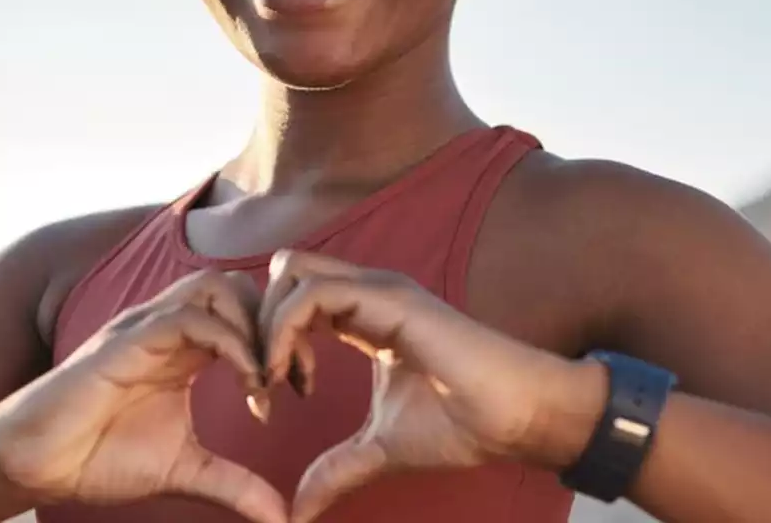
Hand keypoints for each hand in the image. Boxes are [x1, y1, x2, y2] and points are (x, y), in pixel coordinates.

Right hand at [0, 270, 284, 522]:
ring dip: (255, 327)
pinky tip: (248, 384)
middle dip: (279, 324)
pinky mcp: (127, 341)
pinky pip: (190, 318)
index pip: (249, 312)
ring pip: (217, 287)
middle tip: (297, 379)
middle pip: (240, 285)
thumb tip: (282, 518)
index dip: (285, 342)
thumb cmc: (99, 457)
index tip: (304, 389)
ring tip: (269, 380)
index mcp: (184, 348)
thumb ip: (236, 486)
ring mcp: (146, 328)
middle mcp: (167, 328)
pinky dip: (231, 344)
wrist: (37, 464)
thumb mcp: (186, 471)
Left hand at [259, 250, 587, 522]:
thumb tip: (297, 512)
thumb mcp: (379, 449)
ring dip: (266, 325)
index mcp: (363, 314)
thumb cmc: (461, 424)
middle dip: (256, 320)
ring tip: (272, 380)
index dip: (268, 340)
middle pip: (282, 272)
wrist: (514, 418)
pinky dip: (285, 331)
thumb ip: (335, 469)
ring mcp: (377, 288)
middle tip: (262, 380)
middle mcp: (366, 291)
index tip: (270, 395)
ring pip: (289, 272)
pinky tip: (292, 377)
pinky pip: (313, 294)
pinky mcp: (388, 297)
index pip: (293, 298)